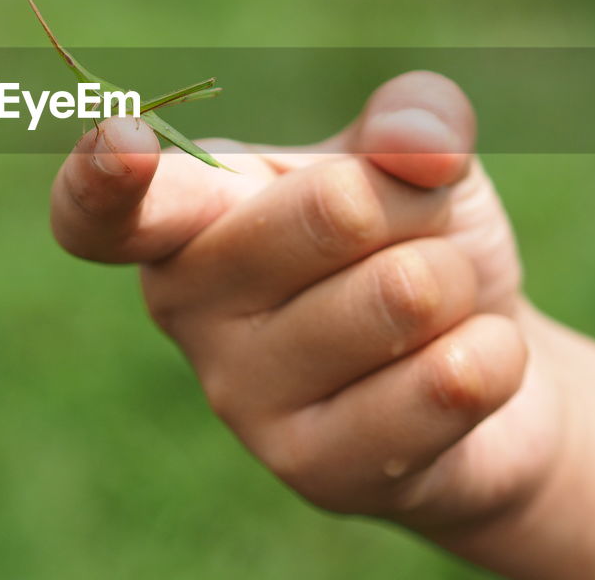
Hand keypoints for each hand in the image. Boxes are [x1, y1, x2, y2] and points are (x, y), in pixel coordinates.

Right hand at [49, 72, 565, 532]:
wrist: (478, 364)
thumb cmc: (416, 241)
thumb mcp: (419, 160)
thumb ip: (413, 124)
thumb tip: (418, 143)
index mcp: (190, 212)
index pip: (104, 211)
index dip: (102, 178)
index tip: (120, 144)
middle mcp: (186, 304)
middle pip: (335, 209)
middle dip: (417, 207)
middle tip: (412, 238)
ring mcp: (238, 396)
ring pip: (404, 294)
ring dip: (457, 286)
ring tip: (433, 310)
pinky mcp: (310, 470)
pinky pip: (446, 383)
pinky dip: (493, 355)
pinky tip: (467, 366)